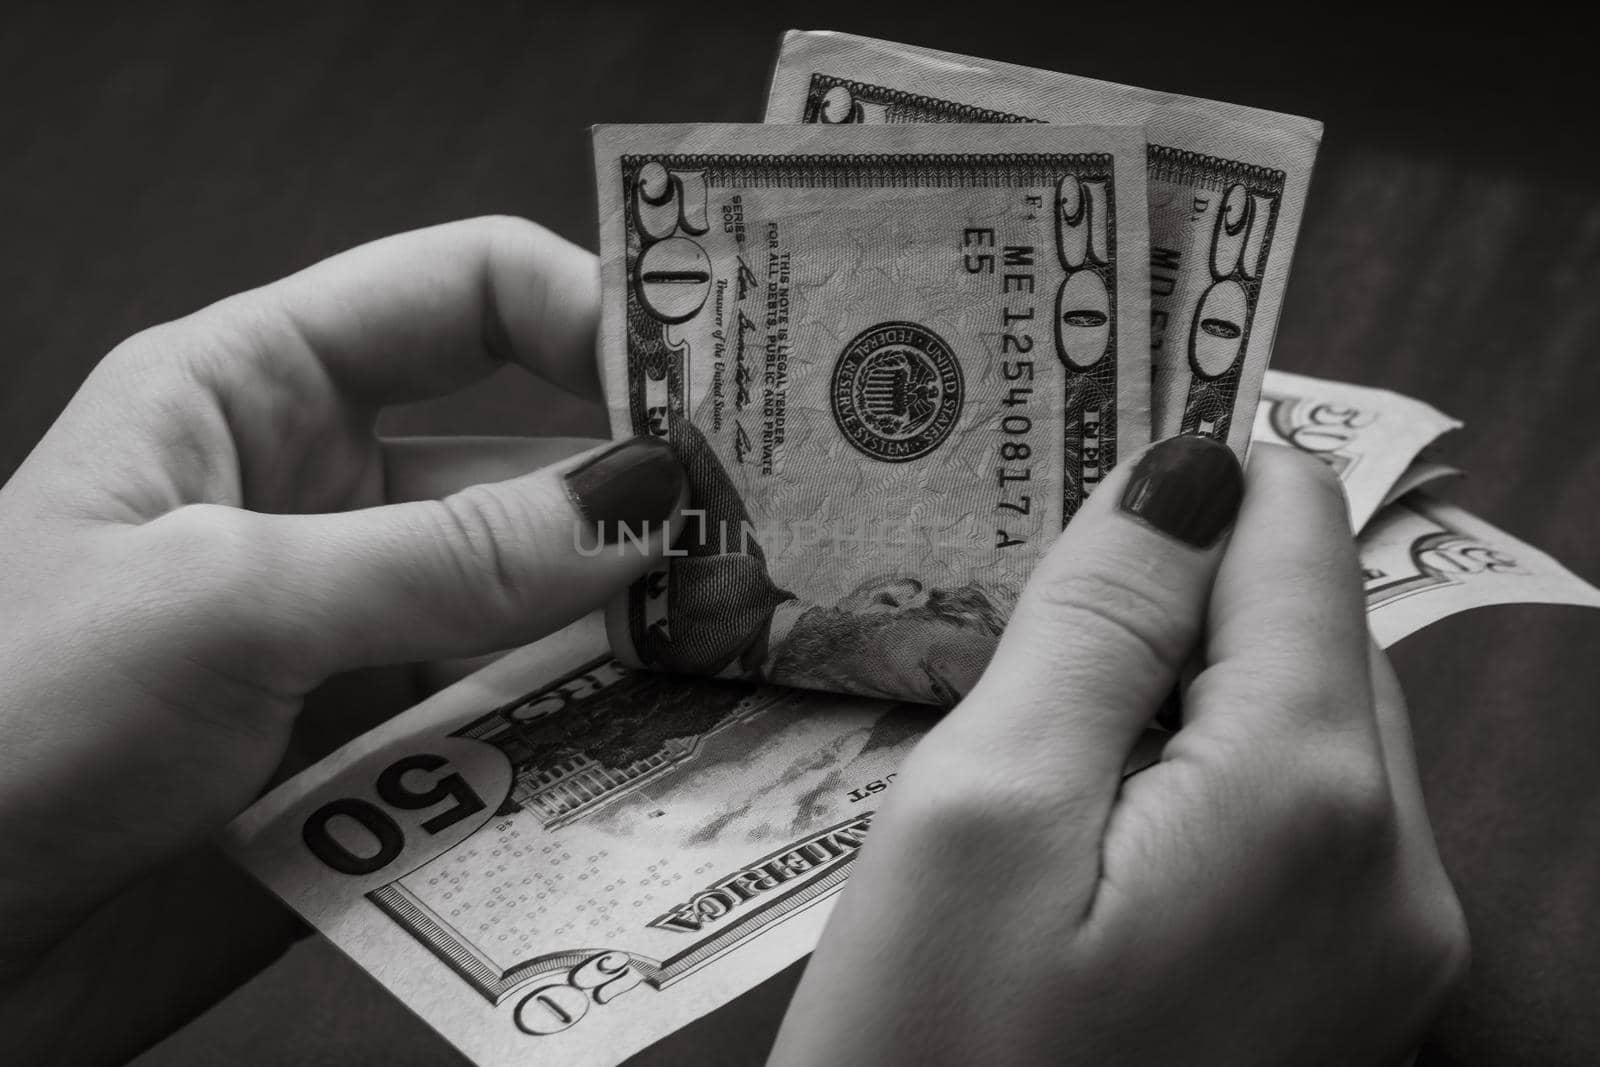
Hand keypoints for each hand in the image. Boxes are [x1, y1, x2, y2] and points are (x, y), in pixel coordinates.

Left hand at [0, 218, 682, 1055]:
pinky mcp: (373, 747)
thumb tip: (641, 503)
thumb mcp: (223, 605)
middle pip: (521, 452)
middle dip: (637, 484)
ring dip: (626, 616)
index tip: (706, 388)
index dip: (590, 313)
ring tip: (739, 639)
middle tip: (762, 526)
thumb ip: (446, 557)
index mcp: (253, 391)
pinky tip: (663, 738)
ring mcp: (352, 628)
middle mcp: (319, 496)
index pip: (462, 294)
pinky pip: (511, 714)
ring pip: (532, 595)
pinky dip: (589, 725)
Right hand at [768, 436, 1468, 1065]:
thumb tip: (1189, 471)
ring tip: (1034, 706)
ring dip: (1178, 677)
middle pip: (1307, 626)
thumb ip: (1098, 623)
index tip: (1083, 428)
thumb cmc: (934, 1064)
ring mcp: (1383, 946)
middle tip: (1021, 598)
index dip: (1194, 469)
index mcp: (1310, 796)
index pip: (1295, 536)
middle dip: (1178, 584)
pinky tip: (1086, 799)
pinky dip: (1197, 766)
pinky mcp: (1338, 993)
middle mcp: (1395, 867)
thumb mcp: (979, 813)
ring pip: (1299, 717)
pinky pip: (1289, 815)